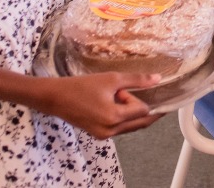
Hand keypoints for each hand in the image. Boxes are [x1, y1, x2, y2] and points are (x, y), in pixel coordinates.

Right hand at [39, 72, 161, 138]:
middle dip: (150, 112)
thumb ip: (136, 80)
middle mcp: (111, 130)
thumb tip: (157, 79)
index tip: (125, 89)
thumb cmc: (82, 86)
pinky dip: (125, 119)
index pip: (142, 110)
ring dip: (134, 115)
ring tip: (129, 100)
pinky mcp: (99, 134)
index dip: (137, 98)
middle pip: (141, 123)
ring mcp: (104, 135)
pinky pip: (120, 129)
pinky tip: (120, 107)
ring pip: (131, 127)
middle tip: (157, 100)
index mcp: (114, 117)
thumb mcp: (111, 79)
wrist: (56, 98)